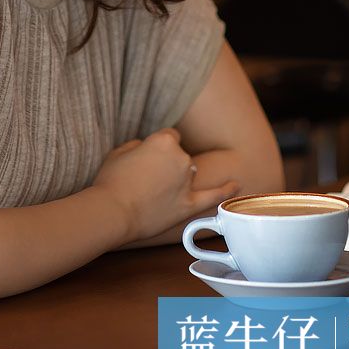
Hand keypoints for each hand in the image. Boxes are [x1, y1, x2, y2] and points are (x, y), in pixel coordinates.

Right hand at [93, 129, 237, 244]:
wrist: (112, 211)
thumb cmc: (111, 180)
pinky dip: (226, 190)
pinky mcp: (188, 204)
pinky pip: (213, 195)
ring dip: (176, 179)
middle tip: (144, 180)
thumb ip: (140, 145)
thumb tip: (147, 150)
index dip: (157, 149)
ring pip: (187, 174)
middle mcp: (181, 158)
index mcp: (165, 141)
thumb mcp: (120, 151)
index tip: (148, 159)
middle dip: (165, 165)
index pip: (169, 137)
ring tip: (153, 192)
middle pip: (179, 156)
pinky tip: (236, 185)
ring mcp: (187, 181)